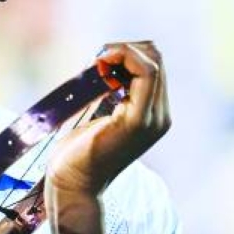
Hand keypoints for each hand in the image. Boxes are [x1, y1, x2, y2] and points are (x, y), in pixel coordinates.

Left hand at [46, 41, 169, 201]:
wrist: (73, 183)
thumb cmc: (78, 152)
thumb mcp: (100, 115)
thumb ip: (112, 93)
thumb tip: (106, 63)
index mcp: (153, 116)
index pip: (154, 67)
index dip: (128, 53)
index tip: (100, 60)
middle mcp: (160, 117)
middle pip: (156, 60)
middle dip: (126, 50)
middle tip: (97, 59)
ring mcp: (152, 119)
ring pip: (153, 63)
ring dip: (122, 52)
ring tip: (97, 63)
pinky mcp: (137, 120)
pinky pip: (144, 73)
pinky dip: (122, 58)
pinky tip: (99, 66)